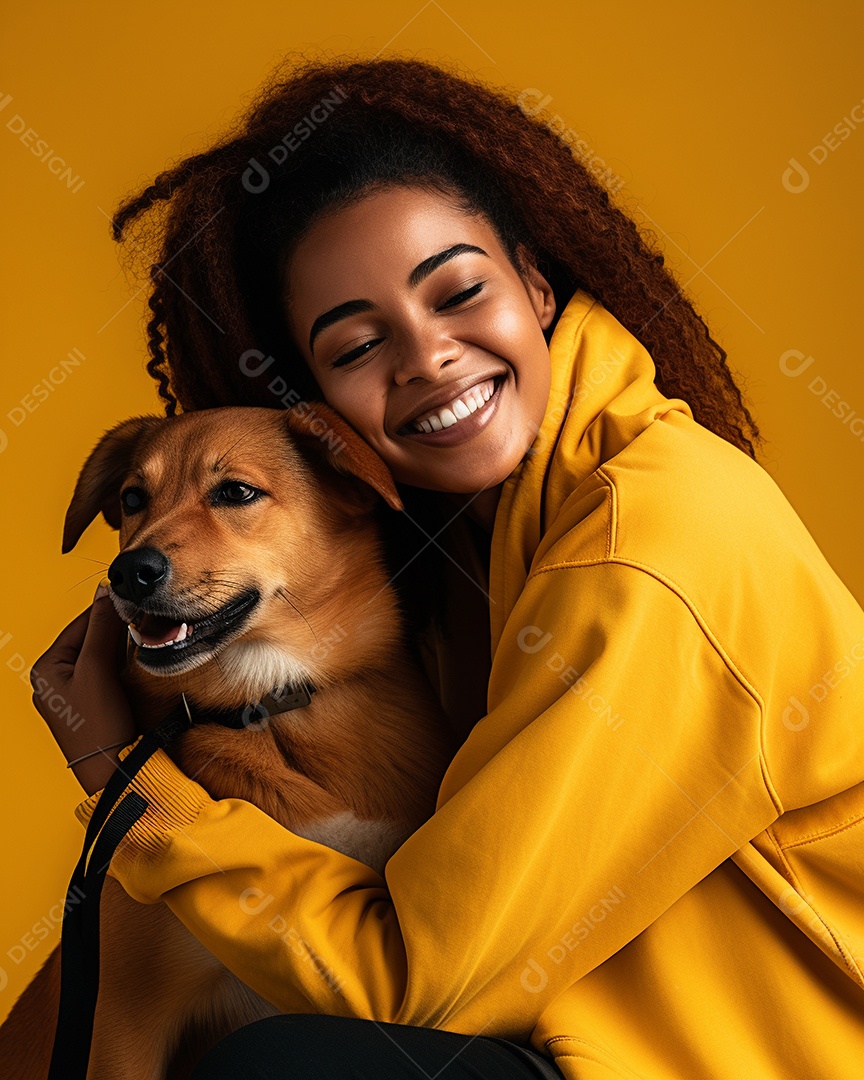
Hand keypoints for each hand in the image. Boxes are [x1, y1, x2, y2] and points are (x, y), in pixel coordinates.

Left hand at [30, 580, 136, 795]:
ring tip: (145, 644)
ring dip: (125, 647)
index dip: (109, 612)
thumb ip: (102, 629)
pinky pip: (111, 672)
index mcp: (47, 668)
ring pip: (104, 654)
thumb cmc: (97, 726)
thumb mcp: (97, 670)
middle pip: (92, 638)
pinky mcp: (95, 703)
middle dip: (119, 631)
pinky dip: (126, 665)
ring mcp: (76, 692)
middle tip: (145, 625)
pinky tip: (139, 665)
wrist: (114, 771)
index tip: (136, 604)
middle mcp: (57, 678)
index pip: (81, 623)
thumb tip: (107, 592)